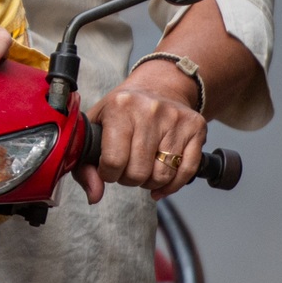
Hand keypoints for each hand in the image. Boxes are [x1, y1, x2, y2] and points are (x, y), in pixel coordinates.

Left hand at [72, 61, 205, 203]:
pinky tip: (162, 182)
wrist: (158, 87)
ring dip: (150, 182)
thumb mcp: (96, 127)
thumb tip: (94, 195)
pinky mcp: (196, 127)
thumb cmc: (122, 111)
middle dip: (129, 179)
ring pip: (162, 175)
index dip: (108, 174)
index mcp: (119, 107)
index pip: (113, 161)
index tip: (109, 168)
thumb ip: (85, 165)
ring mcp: (175, 118)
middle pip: (138, 172)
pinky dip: (173, 184)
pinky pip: (187, 171)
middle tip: (127, 168)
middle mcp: (150, 110)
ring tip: (143, 168)